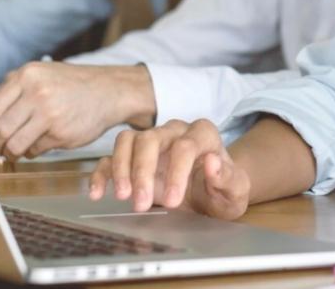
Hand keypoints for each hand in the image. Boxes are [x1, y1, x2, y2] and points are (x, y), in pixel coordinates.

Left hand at [0, 61, 153, 159]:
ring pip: (15, 145)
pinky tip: (40, 142)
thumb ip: (13, 91)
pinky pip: (35, 151)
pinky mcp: (62, 134)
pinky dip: (33, 151)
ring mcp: (50, 114)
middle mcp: (37, 93)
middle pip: (0, 130)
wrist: (108, 91)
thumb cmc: (72, 85)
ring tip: (15, 150)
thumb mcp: (41, 74)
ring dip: (11, 152)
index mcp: (27, 76)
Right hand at [88, 119, 250, 218]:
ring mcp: (151, 141)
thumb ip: (229, 177)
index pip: (186, 145)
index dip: (178, 172)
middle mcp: (175, 131)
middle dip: (144, 171)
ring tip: (123, 196)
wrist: (211, 194)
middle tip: (142, 203)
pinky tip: (98, 192)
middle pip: (151, 139)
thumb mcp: (236, 191)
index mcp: (203, 134)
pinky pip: (111, 157)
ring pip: (128, 140)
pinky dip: (102, 173)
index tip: (174, 201)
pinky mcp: (133, 157)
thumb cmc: (223, 190)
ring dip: (122, 168)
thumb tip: (213, 162)